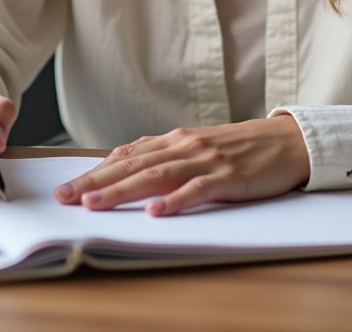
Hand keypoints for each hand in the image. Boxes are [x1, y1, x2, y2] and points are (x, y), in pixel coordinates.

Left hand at [54, 114, 309, 215]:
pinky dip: (174, 201)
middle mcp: (184, 145)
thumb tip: (124, 162)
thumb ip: (165, 154)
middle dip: (96, 182)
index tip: (66, 188)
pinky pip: (196, 190)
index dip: (95, 172)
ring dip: (122, 190)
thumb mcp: (197, 146)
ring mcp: (205, 159)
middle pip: (133, 165)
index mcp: (175, 140)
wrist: (286, 141)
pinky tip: (154, 211)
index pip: (127, 156)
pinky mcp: (228, 176)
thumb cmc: (239, 147)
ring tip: (94, 203)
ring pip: (156, 175)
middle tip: (65, 197)